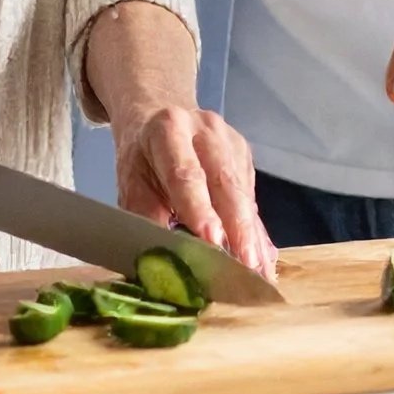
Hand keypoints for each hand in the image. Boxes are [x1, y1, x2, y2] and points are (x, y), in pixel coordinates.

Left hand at [84, 0, 274, 276]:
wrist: (160, 118)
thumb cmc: (142, 158)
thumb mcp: (130, 181)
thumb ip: (144, 215)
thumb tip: (161, 258)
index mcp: (169, 129)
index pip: (186, 174)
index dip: (199, 210)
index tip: (212, 242)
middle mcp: (206, 130)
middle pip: (225, 183)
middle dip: (238, 229)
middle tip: (246, 267)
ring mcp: (231, 143)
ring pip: (244, 195)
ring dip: (252, 238)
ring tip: (258, 275)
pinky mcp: (246, 158)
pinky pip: (252, 201)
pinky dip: (256, 234)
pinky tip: (262, 262)